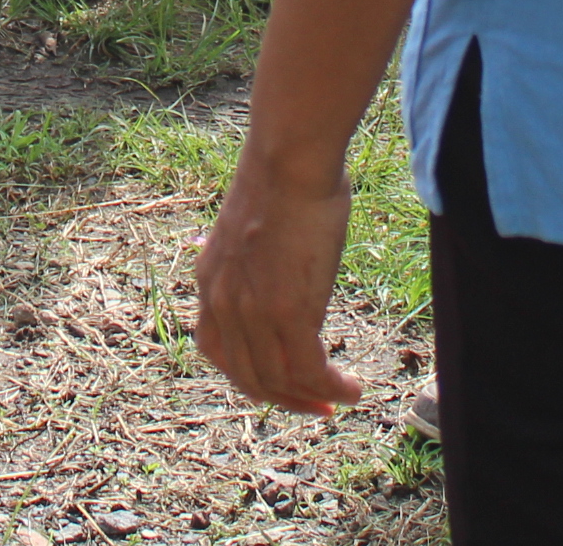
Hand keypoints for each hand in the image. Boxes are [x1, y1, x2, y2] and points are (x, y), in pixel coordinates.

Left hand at [193, 156, 368, 415]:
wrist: (290, 156)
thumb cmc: (286, 175)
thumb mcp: (254, 231)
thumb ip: (261, 265)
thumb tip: (287, 276)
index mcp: (211, 280)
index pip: (218, 351)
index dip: (250, 375)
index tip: (282, 382)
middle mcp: (223, 301)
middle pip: (248, 375)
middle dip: (285, 398)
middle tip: (318, 405)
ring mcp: (252, 309)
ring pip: (279, 380)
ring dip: (314, 397)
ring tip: (345, 396)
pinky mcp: (286, 310)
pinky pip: (308, 370)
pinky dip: (331, 387)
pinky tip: (352, 388)